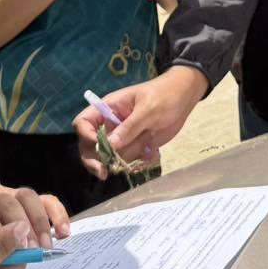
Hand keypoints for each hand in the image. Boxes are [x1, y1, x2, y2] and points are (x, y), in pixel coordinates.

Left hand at [0, 182, 70, 249]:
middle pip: (8, 201)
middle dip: (19, 226)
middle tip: (26, 251)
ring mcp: (11, 199)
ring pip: (28, 198)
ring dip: (38, 223)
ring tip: (42, 248)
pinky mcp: (29, 207)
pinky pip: (47, 201)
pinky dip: (57, 214)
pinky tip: (64, 234)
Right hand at [73, 66, 208, 178]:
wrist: (184, 98)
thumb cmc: (164, 95)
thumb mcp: (148, 110)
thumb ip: (129, 127)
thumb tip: (109, 146)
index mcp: (108, 108)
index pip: (83, 122)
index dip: (85, 136)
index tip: (98, 148)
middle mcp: (110, 124)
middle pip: (89, 146)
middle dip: (95, 160)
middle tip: (104, 173)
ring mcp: (122, 137)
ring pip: (112, 156)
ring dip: (127, 158)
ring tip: (148, 144)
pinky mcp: (135, 146)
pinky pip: (129, 160)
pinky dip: (140, 162)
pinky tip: (153, 153)